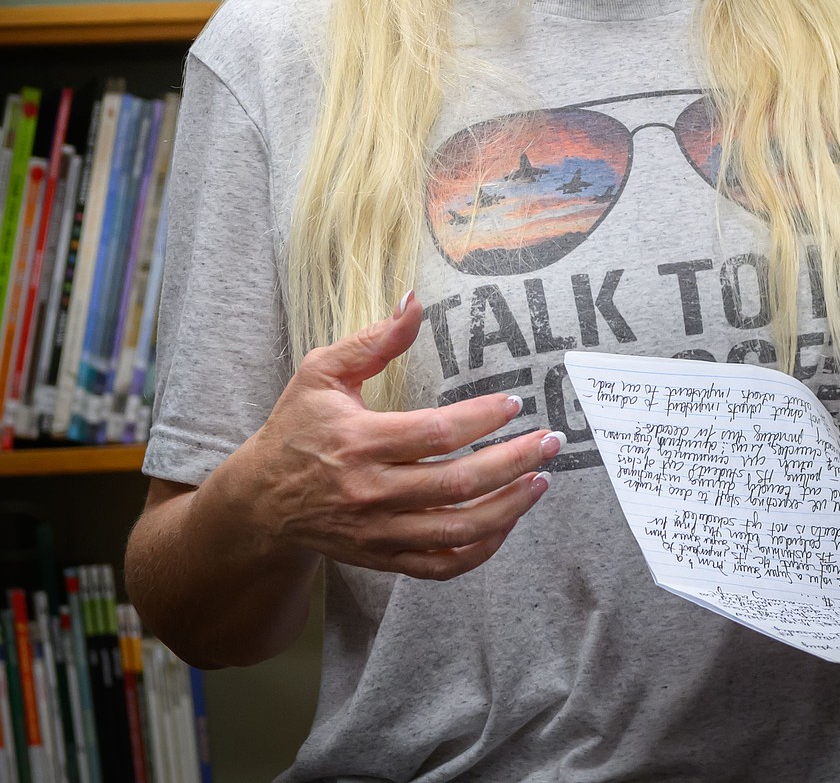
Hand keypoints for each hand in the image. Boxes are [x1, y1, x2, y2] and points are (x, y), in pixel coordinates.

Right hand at [234, 292, 559, 579]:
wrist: (260, 502)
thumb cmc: (296, 427)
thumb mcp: (321, 372)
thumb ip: (373, 340)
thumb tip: (416, 302)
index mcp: (359, 442)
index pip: (434, 435)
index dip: (479, 419)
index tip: (514, 403)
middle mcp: (371, 494)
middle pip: (456, 485)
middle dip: (512, 462)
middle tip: (551, 441)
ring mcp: (379, 533)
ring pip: (456, 531)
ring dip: (508, 508)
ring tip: (541, 481)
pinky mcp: (384, 559)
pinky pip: (442, 565)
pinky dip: (480, 549)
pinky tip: (507, 521)